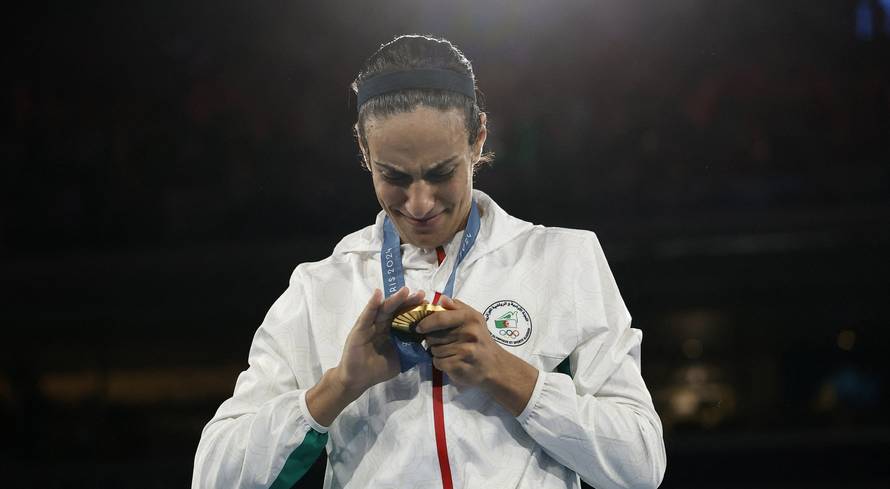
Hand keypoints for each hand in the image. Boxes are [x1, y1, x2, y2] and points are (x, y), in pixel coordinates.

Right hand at [306, 287, 424, 426]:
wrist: (357, 380)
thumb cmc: (377, 369)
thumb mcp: (400, 359)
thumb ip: (411, 349)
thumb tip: (429, 342)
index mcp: (392, 331)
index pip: (405, 317)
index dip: (416, 310)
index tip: (429, 303)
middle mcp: (382, 325)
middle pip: (397, 309)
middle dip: (409, 301)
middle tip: (422, 293)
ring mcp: (371, 325)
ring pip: (384, 309)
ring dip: (394, 299)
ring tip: (405, 290)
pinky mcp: (360, 328)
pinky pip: (367, 315)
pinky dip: (372, 304)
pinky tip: (378, 294)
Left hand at [417, 296, 538, 414]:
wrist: (495, 366)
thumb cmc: (481, 339)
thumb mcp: (474, 318)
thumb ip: (457, 307)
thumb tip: (441, 299)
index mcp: (470, 318)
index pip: (440, 318)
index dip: (426, 322)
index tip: (419, 327)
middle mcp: (468, 333)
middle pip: (433, 336)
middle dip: (433, 339)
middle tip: (442, 341)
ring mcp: (464, 351)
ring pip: (434, 350)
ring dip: (437, 352)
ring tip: (450, 351)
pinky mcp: (459, 366)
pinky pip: (438, 362)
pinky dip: (440, 363)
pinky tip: (451, 361)